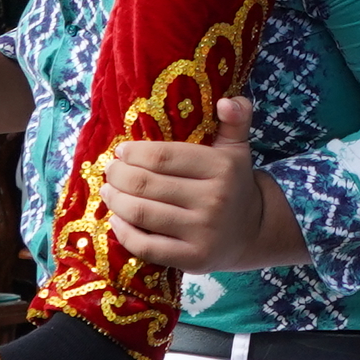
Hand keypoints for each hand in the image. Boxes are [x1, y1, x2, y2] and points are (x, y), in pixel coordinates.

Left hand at [104, 97, 304, 272]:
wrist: (251, 233)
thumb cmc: (234, 185)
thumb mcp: (237, 150)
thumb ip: (236, 119)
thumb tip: (228, 101)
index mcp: (223, 168)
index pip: (164, 157)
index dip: (134, 153)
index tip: (120, 151)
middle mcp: (215, 200)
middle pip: (146, 184)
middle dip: (119, 175)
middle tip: (109, 170)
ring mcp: (203, 232)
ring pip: (142, 213)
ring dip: (115, 200)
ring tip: (108, 191)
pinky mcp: (193, 259)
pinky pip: (145, 245)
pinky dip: (123, 232)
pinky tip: (116, 220)